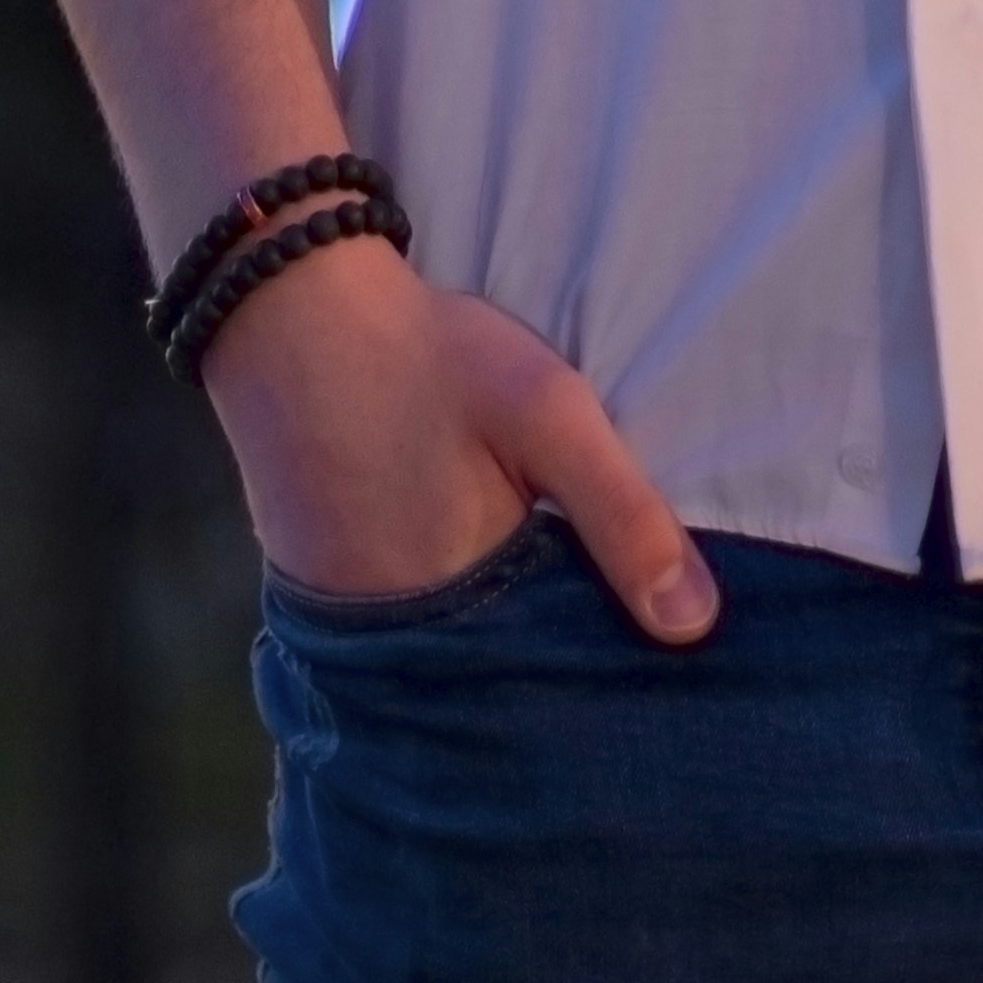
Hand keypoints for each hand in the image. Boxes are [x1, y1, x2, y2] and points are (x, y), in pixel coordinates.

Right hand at [207, 232, 721, 642]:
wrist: (290, 304)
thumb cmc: (427, 357)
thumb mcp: (548, 413)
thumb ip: (622, 514)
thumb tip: (693, 627)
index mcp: (454, 611)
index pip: (544, 678)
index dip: (592, 670)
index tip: (640, 666)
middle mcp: (388, 638)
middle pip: (490, 677)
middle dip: (543, 661)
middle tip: (599, 641)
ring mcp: (342, 616)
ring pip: (441, 654)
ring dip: (487, 639)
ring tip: (541, 607)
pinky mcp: (314, 587)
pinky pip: (393, 625)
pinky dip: (434, 611)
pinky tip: (467, 573)